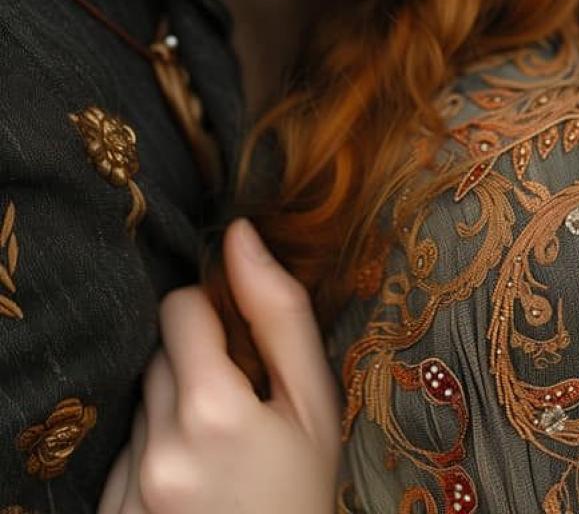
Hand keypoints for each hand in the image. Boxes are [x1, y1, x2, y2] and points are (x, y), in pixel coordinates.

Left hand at [98, 219, 339, 513]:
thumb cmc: (305, 492)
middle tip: (235, 411)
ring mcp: (132, 488)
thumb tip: (241, 232)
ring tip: (215, 453)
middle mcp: (162, 447)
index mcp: (215, 407)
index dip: (210, 316)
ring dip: (169, 414)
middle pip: (157, 357)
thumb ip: (280, 314)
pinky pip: (122, 454)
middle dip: (191, 368)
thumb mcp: (315, 404)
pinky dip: (151, 456)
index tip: (237, 345)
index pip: (178, 307)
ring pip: (139, 404)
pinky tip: (191, 482)